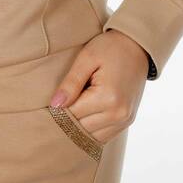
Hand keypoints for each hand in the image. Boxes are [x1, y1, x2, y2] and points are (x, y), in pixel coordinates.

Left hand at [48, 29, 149, 144]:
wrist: (137, 46)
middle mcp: (118, 114)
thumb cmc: (110, 47)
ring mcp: (125, 120)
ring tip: (68, 110)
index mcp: (108, 98)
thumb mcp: (87, 58)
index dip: (56, 111)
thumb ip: (71, 83)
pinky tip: (82, 115)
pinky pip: (103, 136)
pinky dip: (90, 129)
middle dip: (66, 121)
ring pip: (91, 137)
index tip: (45, 105)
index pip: (72, 115)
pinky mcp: (127, 121)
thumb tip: (54, 106)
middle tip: (54, 108)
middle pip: (81, 129)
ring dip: (78, 127)